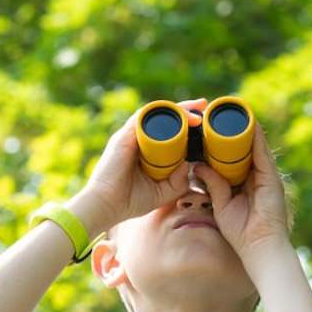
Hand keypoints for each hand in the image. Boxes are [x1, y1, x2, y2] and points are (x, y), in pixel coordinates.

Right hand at [77, 98, 208, 231]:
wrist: (107, 206)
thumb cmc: (131, 201)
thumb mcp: (163, 193)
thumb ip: (178, 181)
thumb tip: (190, 164)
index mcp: (147, 150)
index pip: (168, 131)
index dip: (185, 124)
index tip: (204, 122)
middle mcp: (138, 139)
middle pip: (163, 118)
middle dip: (185, 109)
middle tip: (204, 105)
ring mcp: (130, 136)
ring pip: (155, 114)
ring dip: (177, 109)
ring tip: (197, 108)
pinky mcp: (124, 137)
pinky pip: (143, 118)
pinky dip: (161, 114)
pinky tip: (178, 115)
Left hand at [193, 122, 290, 266]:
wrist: (259, 247)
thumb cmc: (240, 232)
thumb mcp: (220, 204)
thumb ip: (212, 185)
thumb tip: (197, 166)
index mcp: (245, 181)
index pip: (234, 155)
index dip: (224, 141)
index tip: (210, 127)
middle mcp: (257, 175)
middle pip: (245, 147)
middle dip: (234, 130)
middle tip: (219, 113)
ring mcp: (266, 176)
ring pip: (255, 145)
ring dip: (246, 127)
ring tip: (235, 109)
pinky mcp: (271, 178)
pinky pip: (263, 153)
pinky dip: (257, 137)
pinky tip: (250, 122)